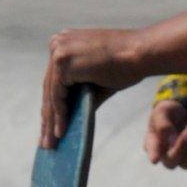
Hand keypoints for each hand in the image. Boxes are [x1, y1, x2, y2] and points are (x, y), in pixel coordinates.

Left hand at [40, 28, 140, 147]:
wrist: (141, 52)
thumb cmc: (125, 65)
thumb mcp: (96, 81)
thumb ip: (79, 96)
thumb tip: (68, 119)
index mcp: (64, 43)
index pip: (54, 81)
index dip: (51, 107)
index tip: (48, 127)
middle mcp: (57, 43)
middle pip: (50, 89)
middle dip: (48, 118)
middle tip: (45, 142)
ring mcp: (58, 51)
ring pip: (52, 94)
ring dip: (51, 121)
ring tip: (50, 143)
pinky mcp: (62, 62)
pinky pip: (57, 96)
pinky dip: (59, 115)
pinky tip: (60, 132)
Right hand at [143, 100, 186, 171]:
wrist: (185, 110)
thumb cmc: (169, 111)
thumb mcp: (163, 111)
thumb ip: (164, 125)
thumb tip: (171, 140)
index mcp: (152, 143)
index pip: (152, 151)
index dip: (154, 155)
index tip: (155, 159)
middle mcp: (165, 154)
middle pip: (171, 162)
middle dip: (181, 147)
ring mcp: (181, 157)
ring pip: (186, 164)